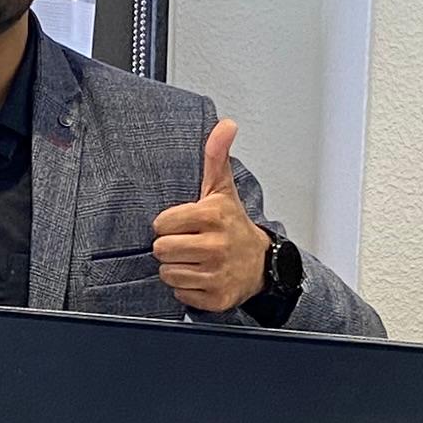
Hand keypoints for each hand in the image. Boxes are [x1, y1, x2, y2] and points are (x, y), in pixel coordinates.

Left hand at [149, 118, 271, 310]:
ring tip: (194, 259)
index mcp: (213, 216)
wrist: (261, 264)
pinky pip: (181, 294)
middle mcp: (216, 246)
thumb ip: (216, 155)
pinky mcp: (216, 297)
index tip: (184, 224)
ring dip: (177, 268)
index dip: (168, 224)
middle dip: (170, 247)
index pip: (162, 224)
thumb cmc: (233, 225)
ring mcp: (217, 274)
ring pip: (169, 273)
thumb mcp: (223, 189)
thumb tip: (225, 125)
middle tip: (187, 243)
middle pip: (162, 250)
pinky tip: (201, 276)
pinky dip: (187, 288)